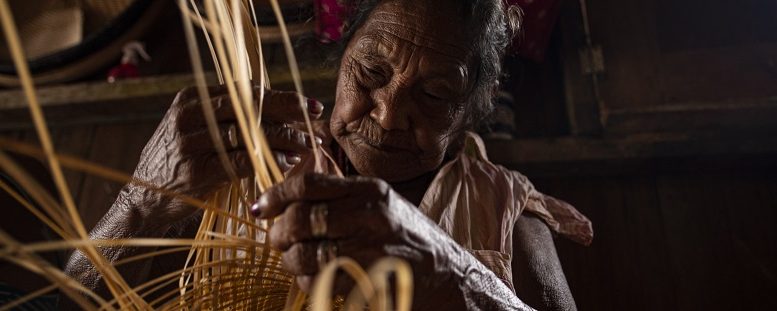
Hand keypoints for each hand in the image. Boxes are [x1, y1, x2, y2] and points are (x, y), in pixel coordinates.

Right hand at [129, 85, 323, 222]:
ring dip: (286, 138)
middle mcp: (189, 115)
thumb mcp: (197, 130)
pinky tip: (289, 162)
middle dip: (289, 112)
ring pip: (250, 133)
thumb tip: (279, 109)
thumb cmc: (179, 164)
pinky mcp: (196, 170)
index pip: (246, 91)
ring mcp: (190, 142)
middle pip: (251, 107)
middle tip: (315, 120)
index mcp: (192, 98)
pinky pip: (243, 160)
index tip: (308, 104)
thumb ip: (228, 117)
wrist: (143, 201)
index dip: (282, 96)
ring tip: (309, 144)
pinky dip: (270, 160)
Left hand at [251, 173, 458, 301]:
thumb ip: (343, 198)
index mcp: (370, 190)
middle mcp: (370, 214)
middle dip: (279, 234)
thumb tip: (289, 199)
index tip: (261, 207)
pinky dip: (310, 284)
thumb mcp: (382, 205)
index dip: (276, 194)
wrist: (449, 276)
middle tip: (277, 241)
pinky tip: (317, 281)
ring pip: (305, 255)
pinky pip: (321, 283)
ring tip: (295, 263)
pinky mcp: (369, 281)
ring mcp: (371, 248)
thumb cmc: (409, 240)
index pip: (310, 184)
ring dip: (291, 263)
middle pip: (301, 219)